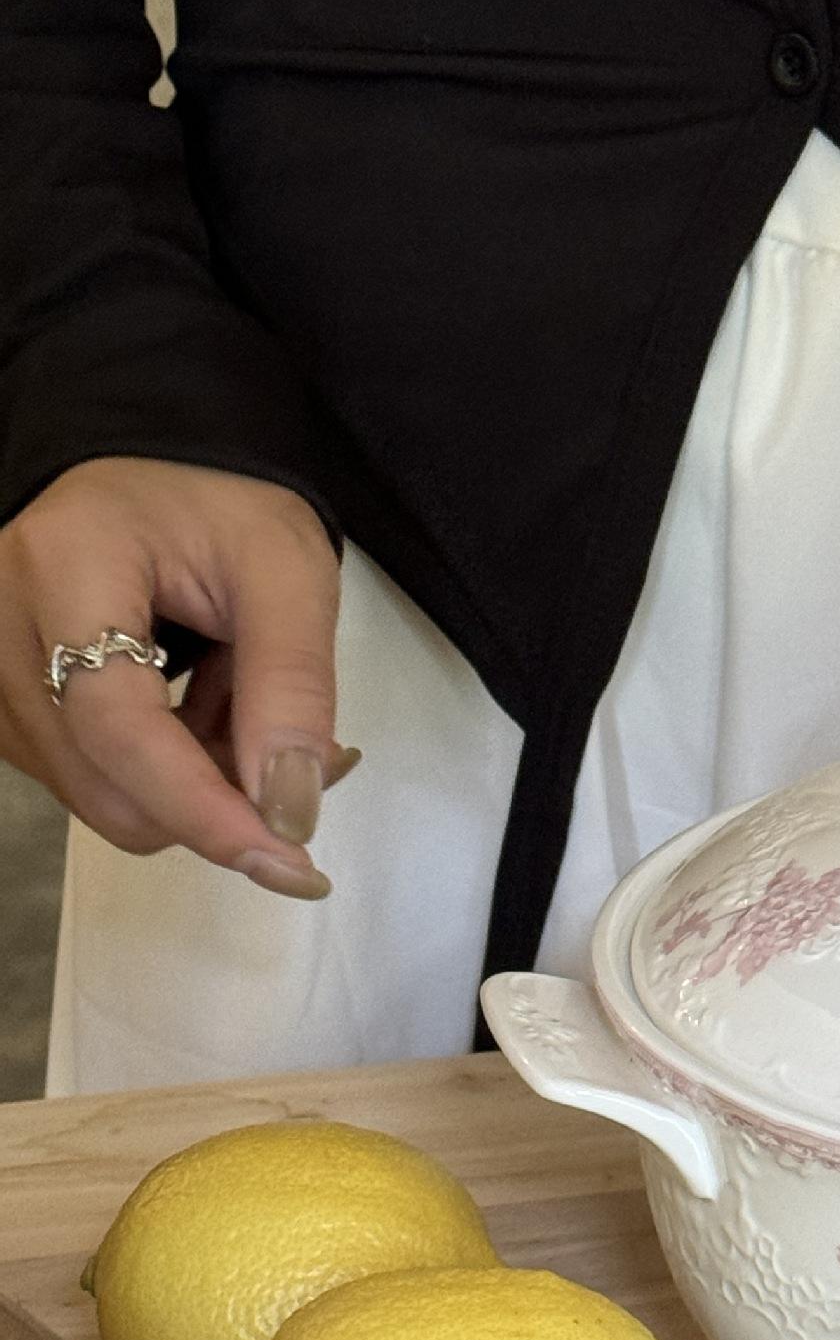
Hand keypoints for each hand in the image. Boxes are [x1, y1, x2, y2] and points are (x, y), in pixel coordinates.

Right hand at [0, 457, 353, 896]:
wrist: (156, 481)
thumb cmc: (222, 511)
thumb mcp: (287, 571)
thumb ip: (292, 685)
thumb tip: (290, 810)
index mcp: (64, 563)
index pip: (116, 723)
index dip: (203, 806)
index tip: (287, 858)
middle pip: (105, 783)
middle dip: (219, 801)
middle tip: (311, 755)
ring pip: (108, 798)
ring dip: (203, 785)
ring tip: (248, 702)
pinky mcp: (13, 710)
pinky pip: (100, 783)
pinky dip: (174, 775)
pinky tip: (209, 712)